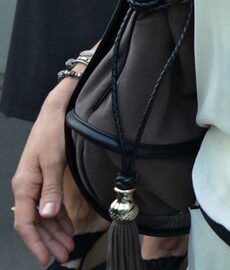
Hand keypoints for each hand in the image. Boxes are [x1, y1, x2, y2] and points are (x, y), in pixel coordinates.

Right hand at [11, 81, 74, 264]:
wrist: (57, 110)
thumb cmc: (53, 132)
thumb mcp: (54, 160)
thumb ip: (50, 189)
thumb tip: (46, 215)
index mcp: (24, 185)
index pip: (25, 222)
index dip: (35, 242)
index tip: (45, 258)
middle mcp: (27, 188)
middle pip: (34, 223)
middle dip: (48, 242)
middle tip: (64, 256)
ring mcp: (36, 184)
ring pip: (43, 216)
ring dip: (55, 233)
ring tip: (69, 247)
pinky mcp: (46, 180)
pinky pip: (50, 205)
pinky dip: (59, 219)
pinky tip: (68, 229)